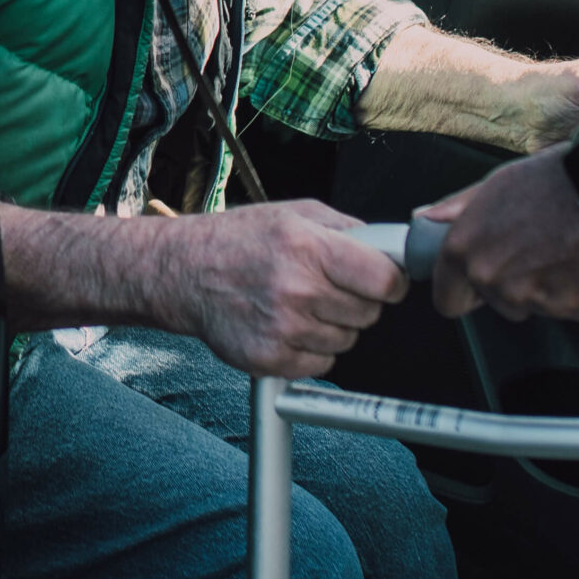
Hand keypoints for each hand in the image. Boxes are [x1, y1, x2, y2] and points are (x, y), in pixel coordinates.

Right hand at [169, 201, 407, 377]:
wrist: (185, 273)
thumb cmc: (241, 241)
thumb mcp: (296, 214)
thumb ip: (349, 231)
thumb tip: (393, 249)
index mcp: (307, 247)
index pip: (383, 280)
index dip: (392, 282)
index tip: (385, 281)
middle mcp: (296, 289)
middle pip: (369, 313)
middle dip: (359, 302)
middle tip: (329, 288)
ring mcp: (282, 328)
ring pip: (347, 340)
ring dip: (334, 326)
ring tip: (302, 305)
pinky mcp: (270, 359)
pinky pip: (322, 364)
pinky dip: (313, 350)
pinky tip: (289, 327)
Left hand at [426, 149, 578, 320]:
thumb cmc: (559, 178)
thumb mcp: (498, 183)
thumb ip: (458, 209)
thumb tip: (429, 217)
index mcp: (466, 249)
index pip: (447, 300)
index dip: (463, 293)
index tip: (475, 286)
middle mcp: (493, 277)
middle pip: (497, 304)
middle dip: (515, 284)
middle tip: (538, 248)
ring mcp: (530, 297)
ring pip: (535, 306)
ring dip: (549, 286)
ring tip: (565, 247)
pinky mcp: (568, 307)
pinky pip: (570, 308)